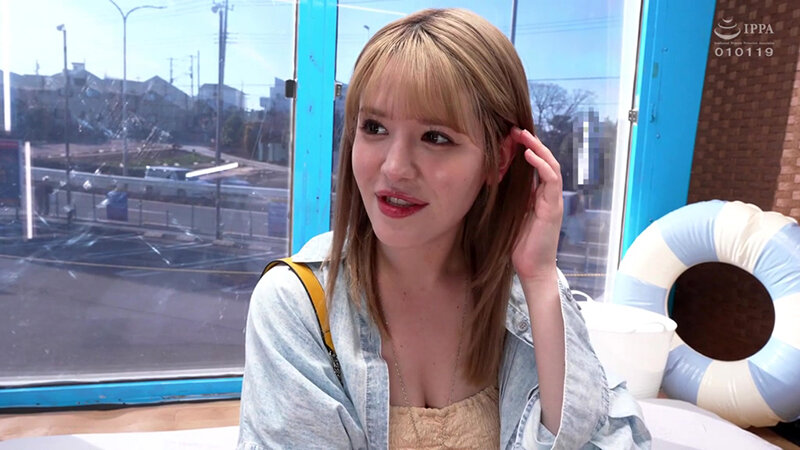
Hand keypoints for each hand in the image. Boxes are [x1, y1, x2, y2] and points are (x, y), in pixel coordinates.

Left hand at [509, 127, 563, 280]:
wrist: (532, 268)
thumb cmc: (520, 244)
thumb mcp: (511, 214)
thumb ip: (510, 198)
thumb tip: (492, 180)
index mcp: (539, 195)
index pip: (536, 165)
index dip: (526, 149)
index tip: (510, 137)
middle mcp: (549, 194)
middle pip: (545, 160)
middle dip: (532, 143)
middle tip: (516, 129)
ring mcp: (553, 200)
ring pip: (551, 165)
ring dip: (538, 148)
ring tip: (523, 136)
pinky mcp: (553, 207)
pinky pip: (551, 180)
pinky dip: (541, 165)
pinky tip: (529, 155)